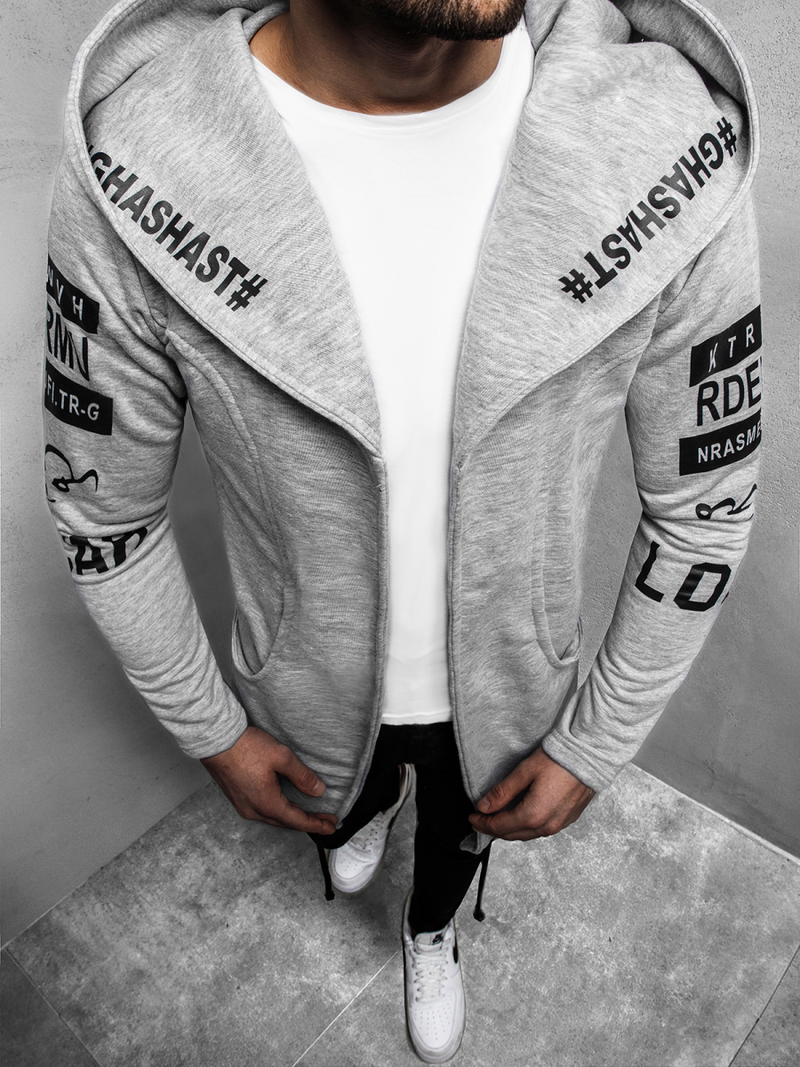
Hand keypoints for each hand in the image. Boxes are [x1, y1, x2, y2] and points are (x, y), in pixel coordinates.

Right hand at [201, 726, 337, 834]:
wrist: (215, 740)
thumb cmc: (245, 747)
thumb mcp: (282, 757)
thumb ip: (302, 776)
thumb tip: (318, 790)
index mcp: (266, 804)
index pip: (298, 821)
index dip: (317, 824)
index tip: (331, 827)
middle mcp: (254, 810)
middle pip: (286, 823)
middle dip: (308, 822)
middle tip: (326, 821)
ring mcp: (243, 806)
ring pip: (273, 818)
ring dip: (292, 817)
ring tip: (308, 813)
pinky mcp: (237, 798)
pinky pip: (262, 812)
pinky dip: (278, 811)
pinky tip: (284, 804)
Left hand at [468, 748, 594, 840]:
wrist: (589, 756)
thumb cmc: (559, 760)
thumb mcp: (524, 771)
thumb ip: (502, 792)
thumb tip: (484, 806)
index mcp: (533, 815)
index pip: (500, 826)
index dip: (483, 823)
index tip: (472, 818)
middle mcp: (547, 826)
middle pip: (512, 834)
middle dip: (493, 829)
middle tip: (480, 820)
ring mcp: (559, 825)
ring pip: (527, 834)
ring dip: (510, 829)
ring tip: (497, 818)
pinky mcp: (567, 819)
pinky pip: (541, 830)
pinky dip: (526, 826)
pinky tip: (520, 816)